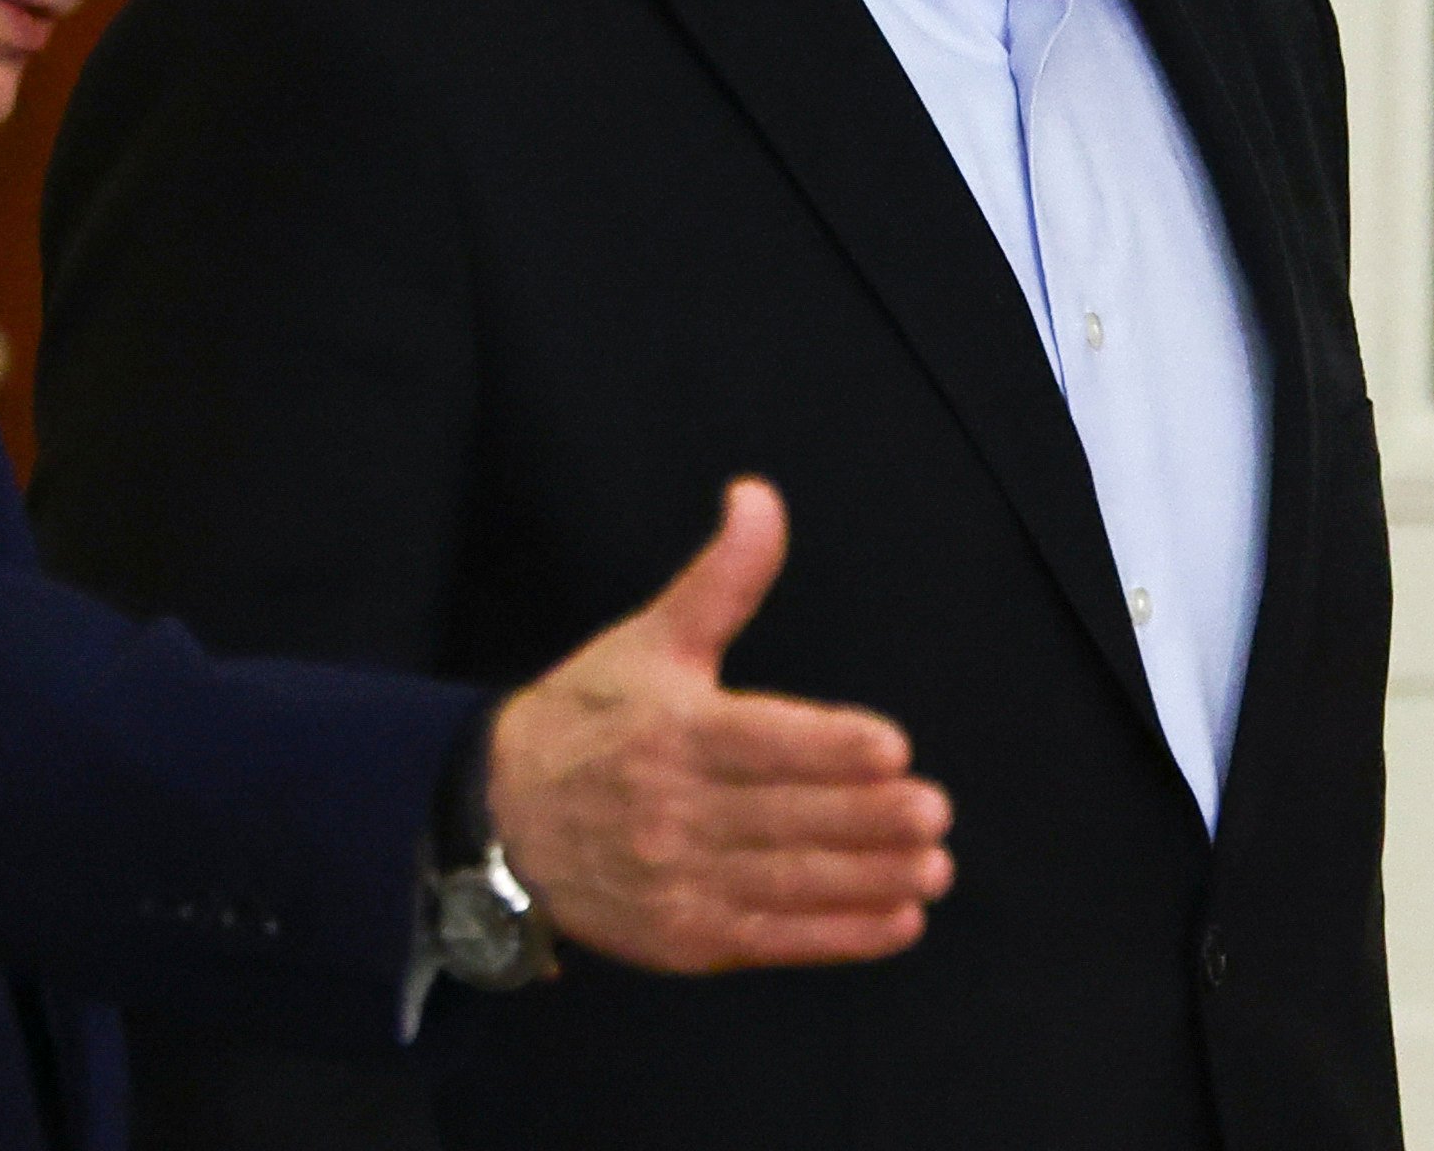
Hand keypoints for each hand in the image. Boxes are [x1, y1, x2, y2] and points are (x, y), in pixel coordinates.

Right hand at [483, 477, 953, 972]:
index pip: (759, 742)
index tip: (893, 747)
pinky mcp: (683, 936)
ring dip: (865, 880)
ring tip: (933, 867)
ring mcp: (675, 881)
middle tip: (934, 811)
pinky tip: (899, 919)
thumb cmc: (591, 717)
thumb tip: (759, 495)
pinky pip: (771, 939)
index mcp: (672, 731)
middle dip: (864, 819)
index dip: (827, 746)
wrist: (499, 821)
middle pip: (782, 818)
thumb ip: (722, 577)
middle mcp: (671, 810)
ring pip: (785, 882)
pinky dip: (837, 936)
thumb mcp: (651, 639)